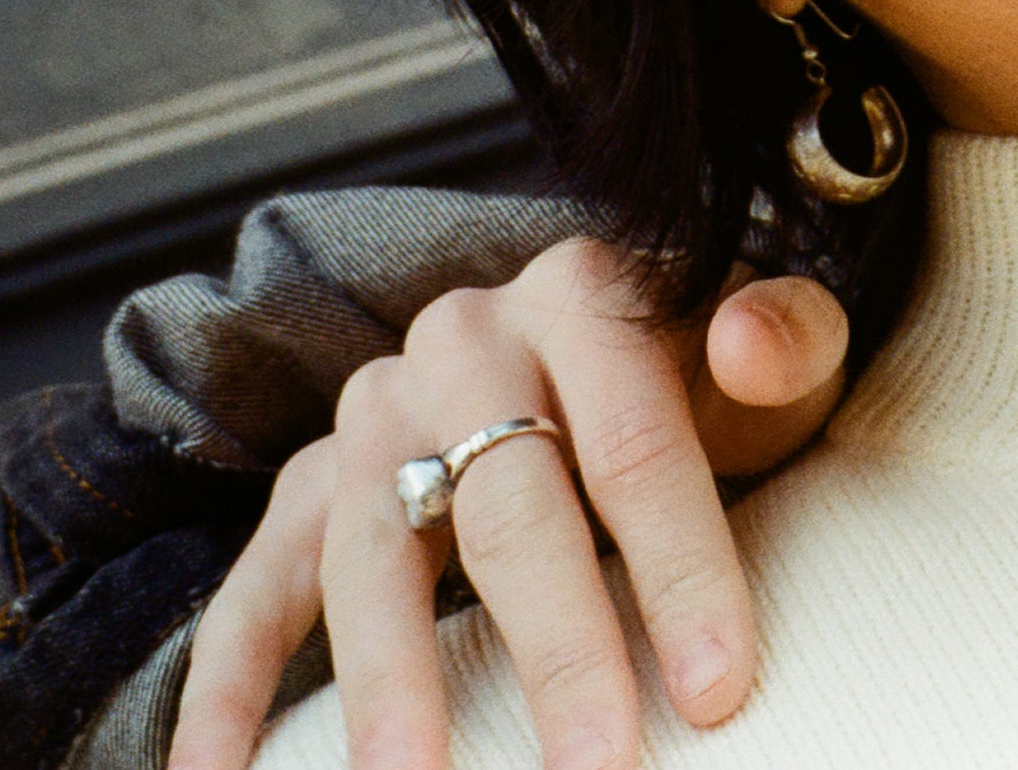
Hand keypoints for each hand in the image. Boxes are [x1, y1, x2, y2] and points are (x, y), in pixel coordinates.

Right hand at [165, 241, 851, 769]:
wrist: (608, 337)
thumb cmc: (706, 372)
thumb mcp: (771, 348)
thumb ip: (790, 339)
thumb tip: (752, 337)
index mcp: (585, 295)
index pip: (638, 447)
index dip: (681, 572)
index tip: (715, 690)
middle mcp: (465, 342)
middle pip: (512, 511)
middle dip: (558, 651)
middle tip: (599, 766)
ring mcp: (375, 411)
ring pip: (373, 554)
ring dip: (390, 684)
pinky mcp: (309, 479)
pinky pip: (255, 585)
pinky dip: (227, 686)